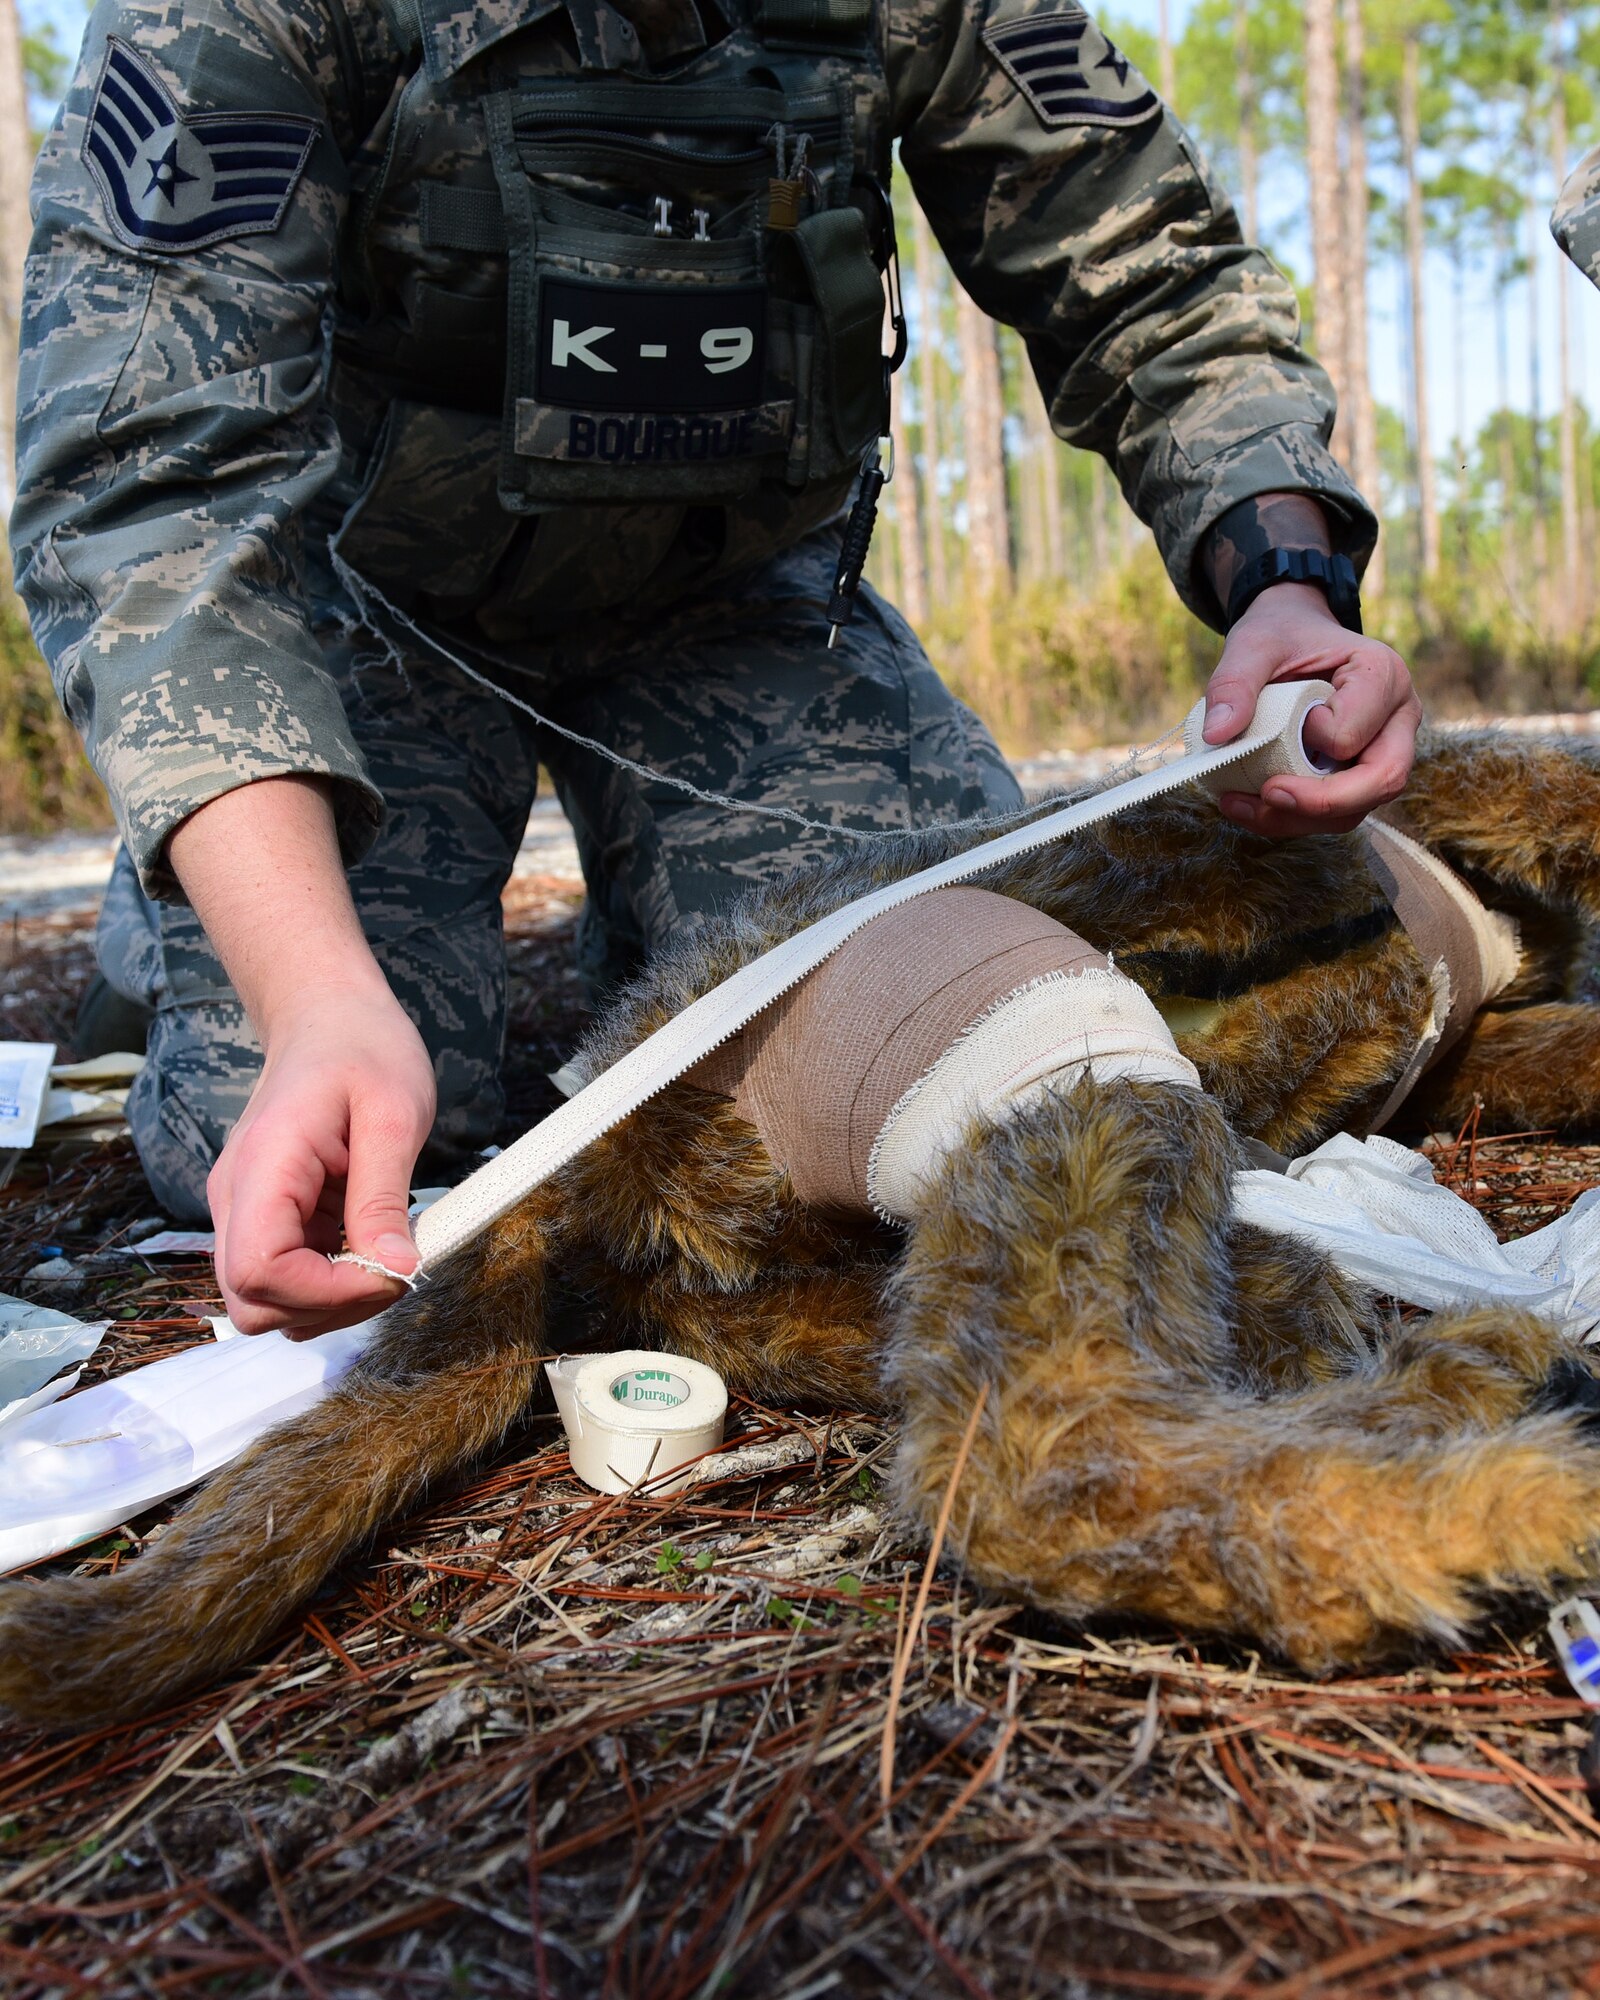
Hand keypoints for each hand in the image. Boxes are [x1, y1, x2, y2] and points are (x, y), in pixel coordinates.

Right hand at [166, 775, 437, 1338]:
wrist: (327, 1016)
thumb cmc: (362, 1049)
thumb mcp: (394, 1113)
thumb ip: (385, 1195)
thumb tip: (395, 1268)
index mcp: (263, 1166)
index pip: (258, 1271)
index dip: (323, 1293)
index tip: (386, 1273)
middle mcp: (237, 1198)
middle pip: (252, 1303)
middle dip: (327, 1308)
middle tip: (391, 1270)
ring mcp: (245, 1212)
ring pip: (265, 1302)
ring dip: (329, 1303)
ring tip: (384, 1254)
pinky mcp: (268, 1220)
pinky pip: (286, 1279)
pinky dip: (328, 1283)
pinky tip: (368, 1242)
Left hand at [1200, 582, 1420, 837]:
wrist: (1291, 637)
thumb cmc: (1280, 635)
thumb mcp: (1253, 645)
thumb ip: (1234, 682)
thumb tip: (1216, 736)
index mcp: (1384, 675)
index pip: (1353, 734)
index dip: (1311, 738)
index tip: (1280, 718)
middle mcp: (1397, 718)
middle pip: (1381, 781)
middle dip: (1319, 803)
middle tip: (1265, 796)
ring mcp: (1383, 751)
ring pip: (1356, 809)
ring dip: (1297, 819)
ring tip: (1240, 805)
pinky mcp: (1359, 775)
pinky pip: (1334, 813)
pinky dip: (1291, 819)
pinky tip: (1248, 806)